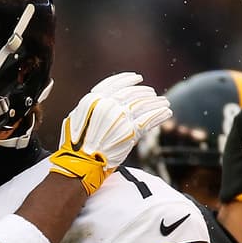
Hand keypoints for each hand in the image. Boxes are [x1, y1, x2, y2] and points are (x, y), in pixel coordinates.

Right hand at [49, 73, 172, 194]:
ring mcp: (119, 118)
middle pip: (132, 93)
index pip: (115, 84)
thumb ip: (91, 107)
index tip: (138, 78)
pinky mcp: (130, 131)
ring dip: (156, 102)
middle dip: (144, 92)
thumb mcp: (75, 119)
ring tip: (164, 102)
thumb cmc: (75, 145)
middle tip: (152, 93)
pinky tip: (166, 112)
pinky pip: (149, 119)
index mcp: (93, 100)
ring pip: (143, 104)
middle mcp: (107, 106)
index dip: (128, 79)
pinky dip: (159, 114)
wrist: (80, 164)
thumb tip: (104, 100)